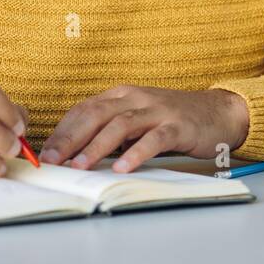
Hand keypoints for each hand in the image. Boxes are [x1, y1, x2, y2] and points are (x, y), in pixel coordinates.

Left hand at [40, 86, 248, 172]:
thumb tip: (76, 155)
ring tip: (80, 166)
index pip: (84, 110)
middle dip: (70, 139)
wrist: (219, 112)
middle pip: (96, 115)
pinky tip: (122, 168)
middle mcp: (136, 98)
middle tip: (52, 161)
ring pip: (120, 125)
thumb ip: (112, 132)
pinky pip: (153, 139)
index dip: (62, 131)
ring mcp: (157, 111)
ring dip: (96, 146)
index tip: (44, 153)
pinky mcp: (178, 126)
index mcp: (122, 95)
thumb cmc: (174, 120)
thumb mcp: (138, 119)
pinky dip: (136, 153)